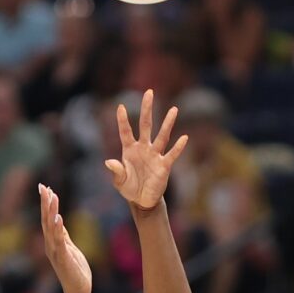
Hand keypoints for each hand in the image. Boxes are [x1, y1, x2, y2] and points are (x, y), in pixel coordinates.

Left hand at [104, 90, 188, 214]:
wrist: (142, 200)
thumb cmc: (129, 188)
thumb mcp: (120, 181)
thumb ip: (116, 171)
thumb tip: (109, 161)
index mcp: (130, 150)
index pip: (126, 132)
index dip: (123, 120)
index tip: (120, 106)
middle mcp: (143, 148)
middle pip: (145, 125)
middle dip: (146, 109)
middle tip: (149, 92)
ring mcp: (154, 155)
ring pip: (162, 136)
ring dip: (167, 123)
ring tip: (174, 109)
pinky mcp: (164, 165)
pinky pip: (172, 154)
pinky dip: (178, 147)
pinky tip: (184, 138)